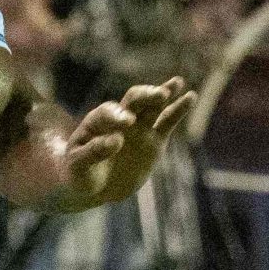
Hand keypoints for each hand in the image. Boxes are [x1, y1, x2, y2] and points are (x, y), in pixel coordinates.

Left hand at [64, 78, 194, 208]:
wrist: (93, 187)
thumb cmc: (79, 174)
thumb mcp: (78, 166)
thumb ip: (93, 152)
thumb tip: (116, 140)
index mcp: (97, 122)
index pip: (108, 113)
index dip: (117, 115)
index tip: (126, 123)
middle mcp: (119, 120)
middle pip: (134, 101)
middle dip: (146, 96)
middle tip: (159, 95)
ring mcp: (138, 128)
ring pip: (153, 106)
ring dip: (164, 93)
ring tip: (177, 83)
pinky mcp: (153, 141)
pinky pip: (167, 122)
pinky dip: (178, 110)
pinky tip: (190, 97)